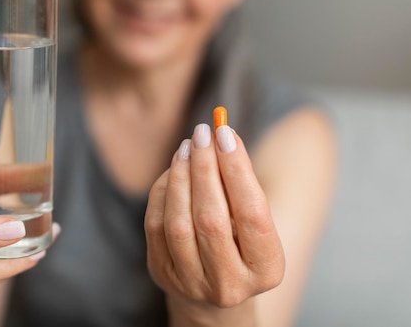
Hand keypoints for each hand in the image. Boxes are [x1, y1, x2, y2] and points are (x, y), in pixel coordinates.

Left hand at [145, 124, 283, 310]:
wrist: (214, 289)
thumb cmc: (241, 242)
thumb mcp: (253, 221)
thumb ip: (241, 186)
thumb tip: (220, 137)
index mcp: (265, 270)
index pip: (252, 214)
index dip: (237, 170)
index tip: (226, 134)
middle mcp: (228, 284)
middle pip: (211, 219)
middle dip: (205, 168)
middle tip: (203, 132)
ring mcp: (191, 283)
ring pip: (178, 223)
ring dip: (181, 176)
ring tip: (188, 146)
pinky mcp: (162, 274)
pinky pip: (156, 225)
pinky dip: (164, 190)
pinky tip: (175, 168)